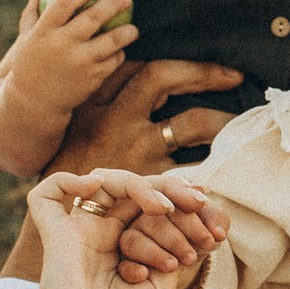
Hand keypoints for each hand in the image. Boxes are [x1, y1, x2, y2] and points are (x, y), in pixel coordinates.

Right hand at [0, 0, 136, 119]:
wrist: (34, 103)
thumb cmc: (30, 66)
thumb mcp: (25, 40)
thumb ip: (31, 16)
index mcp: (44, 32)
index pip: (65, 4)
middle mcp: (62, 45)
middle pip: (93, 18)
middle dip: (114, 4)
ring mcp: (79, 63)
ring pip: (112, 41)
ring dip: (127, 31)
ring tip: (133, 27)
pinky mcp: (91, 78)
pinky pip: (113, 61)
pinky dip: (119, 53)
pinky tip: (120, 49)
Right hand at [26, 169, 229, 288]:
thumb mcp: (166, 285)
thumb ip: (175, 245)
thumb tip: (197, 209)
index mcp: (130, 245)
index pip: (157, 206)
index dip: (189, 209)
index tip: (216, 233)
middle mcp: (105, 234)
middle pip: (136, 188)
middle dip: (173, 193)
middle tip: (199, 205)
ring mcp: (80, 233)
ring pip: (107, 182)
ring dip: (143, 187)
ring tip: (165, 209)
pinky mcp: (57, 238)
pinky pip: (47, 196)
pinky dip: (67, 180)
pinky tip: (96, 188)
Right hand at [57, 53, 243, 175]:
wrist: (51, 226)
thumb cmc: (64, 177)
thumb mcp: (74, 133)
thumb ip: (100, 107)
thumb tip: (128, 82)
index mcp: (94, 104)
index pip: (138, 68)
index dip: (171, 62)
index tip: (200, 65)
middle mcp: (114, 119)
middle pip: (162, 77)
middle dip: (202, 72)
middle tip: (235, 77)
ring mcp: (133, 149)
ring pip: (190, 122)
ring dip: (219, 121)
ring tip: (238, 124)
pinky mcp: (148, 182)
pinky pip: (191, 167)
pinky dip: (212, 163)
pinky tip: (227, 163)